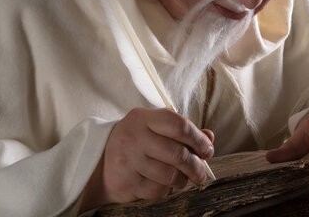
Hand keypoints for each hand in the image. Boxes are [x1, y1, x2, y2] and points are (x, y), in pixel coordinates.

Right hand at [80, 107, 213, 210]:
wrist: (99, 161)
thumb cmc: (136, 142)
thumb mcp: (155, 128)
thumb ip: (182, 131)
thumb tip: (209, 137)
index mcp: (144, 118)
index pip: (178, 125)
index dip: (198, 139)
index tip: (207, 150)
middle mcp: (134, 137)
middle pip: (177, 153)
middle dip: (195, 166)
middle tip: (201, 172)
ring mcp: (128, 160)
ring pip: (169, 175)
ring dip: (183, 180)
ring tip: (183, 178)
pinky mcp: (126, 182)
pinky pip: (158, 190)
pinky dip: (167, 190)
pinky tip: (165, 184)